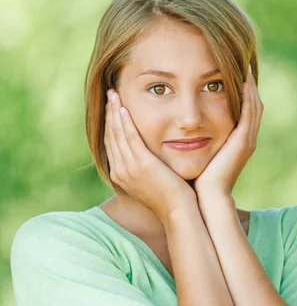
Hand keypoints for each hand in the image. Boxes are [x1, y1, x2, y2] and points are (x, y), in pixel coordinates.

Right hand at [104, 90, 195, 221]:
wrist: (177, 211)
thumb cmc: (170, 197)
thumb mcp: (152, 180)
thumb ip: (145, 166)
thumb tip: (147, 155)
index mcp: (120, 175)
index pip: (110, 143)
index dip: (110, 123)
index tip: (112, 107)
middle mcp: (119, 171)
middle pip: (110, 135)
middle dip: (109, 113)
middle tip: (110, 94)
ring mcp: (129, 168)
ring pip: (117, 133)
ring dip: (114, 112)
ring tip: (114, 94)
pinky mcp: (142, 164)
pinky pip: (130, 138)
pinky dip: (125, 122)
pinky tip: (125, 108)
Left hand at [194, 64, 263, 196]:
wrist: (206, 199)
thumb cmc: (197, 181)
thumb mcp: (197, 155)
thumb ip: (193, 141)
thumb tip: (178, 130)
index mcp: (236, 142)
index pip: (242, 110)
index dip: (240, 91)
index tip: (231, 71)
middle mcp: (246, 139)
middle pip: (253, 103)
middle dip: (248, 83)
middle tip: (244, 60)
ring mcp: (247, 140)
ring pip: (254, 104)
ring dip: (250, 84)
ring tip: (245, 62)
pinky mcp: (243, 141)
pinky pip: (249, 112)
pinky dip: (248, 94)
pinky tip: (244, 78)